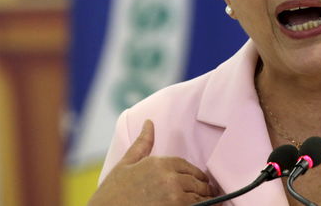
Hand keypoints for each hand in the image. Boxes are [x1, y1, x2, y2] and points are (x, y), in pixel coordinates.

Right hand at [89, 120, 218, 205]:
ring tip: (208, 203)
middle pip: (197, 182)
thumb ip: (142, 144)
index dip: (195, 174)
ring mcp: (174, 198)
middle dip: (203, 187)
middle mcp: (170, 179)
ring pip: (200, 197)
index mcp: (160, 164)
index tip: (199, 180)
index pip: (188, 166)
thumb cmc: (112, 193)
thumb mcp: (125, 164)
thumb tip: (149, 122)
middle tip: (208, 192)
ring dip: (205, 199)